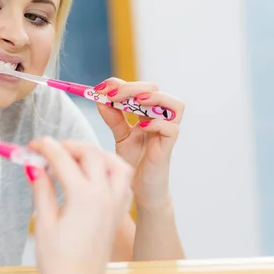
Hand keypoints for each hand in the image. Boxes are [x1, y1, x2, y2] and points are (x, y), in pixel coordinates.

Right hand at [26, 138, 132, 273]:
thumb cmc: (59, 264)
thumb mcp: (43, 223)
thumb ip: (42, 189)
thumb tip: (34, 167)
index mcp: (84, 197)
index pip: (63, 159)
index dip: (46, 147)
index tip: (33, 145)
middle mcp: (104, 196)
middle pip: (91, 154)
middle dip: (69, 146)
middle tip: (50, 150)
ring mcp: (115, 205)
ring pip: (115, 163)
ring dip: (96, 154)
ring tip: (75, 157)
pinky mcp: (118, 214)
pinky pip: (123, 181)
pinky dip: (110, 170)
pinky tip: (93, 175)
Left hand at [94, 78, 184, 208]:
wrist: (141, 189)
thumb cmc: (135, 161)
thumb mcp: (120, 136)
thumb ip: (113, 118)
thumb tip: (99, 98)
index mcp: (147, 112)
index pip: (139, 87)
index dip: (120, 84)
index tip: (100, 88)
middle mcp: (160, 118)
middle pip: (156, 90)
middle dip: (133, 87)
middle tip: (112, 93)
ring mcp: (166, 132)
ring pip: (175, 105)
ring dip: (154, 99)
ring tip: (134, 102)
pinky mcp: (168, 147)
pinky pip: (172, 129)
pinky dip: (158, 123)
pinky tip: (141, 126)